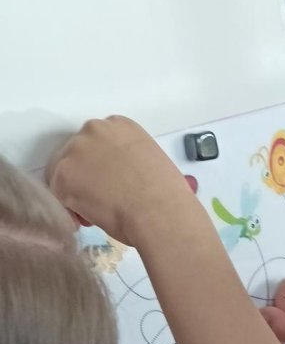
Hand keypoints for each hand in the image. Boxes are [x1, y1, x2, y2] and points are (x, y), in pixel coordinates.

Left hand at [48, 116, 196, 247]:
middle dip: (86, 176)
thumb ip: (129, 161)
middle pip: (77, 153)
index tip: (109, 181)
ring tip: (98, 211)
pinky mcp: (63, 176)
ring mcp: (76, 151)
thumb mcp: (153, 163)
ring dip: (77, 192)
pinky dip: (71, 209)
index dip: (100, 164)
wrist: (161, 214)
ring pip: (64, 173)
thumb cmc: (167, 196)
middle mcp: (95, 130)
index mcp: (120, 125)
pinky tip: (91, 218)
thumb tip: (122, 178)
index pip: (98, 141)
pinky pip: (58, 195)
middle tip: (102, 199)